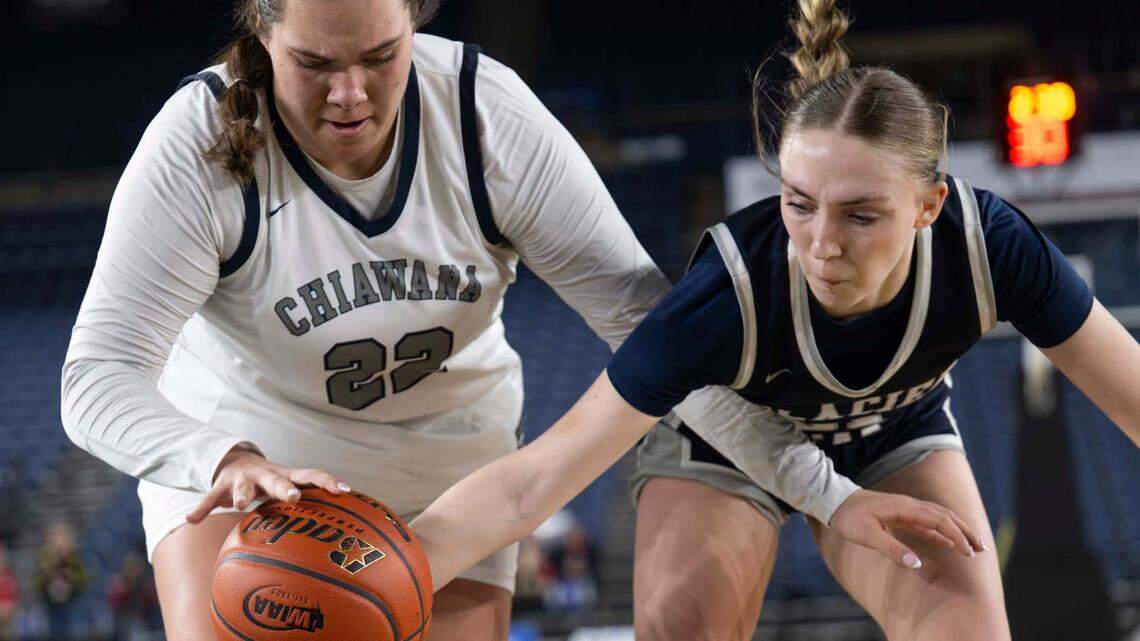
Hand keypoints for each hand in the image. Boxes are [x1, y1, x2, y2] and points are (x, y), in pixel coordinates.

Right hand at [185, 448, 350, 523]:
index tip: (345, 490)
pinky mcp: (220, 485)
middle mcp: (265, 475)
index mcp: (285, 476)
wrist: (235, 459)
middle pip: (278, 481)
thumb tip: (344, 519)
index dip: (328, 481)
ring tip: (238, 506)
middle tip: (294, 498)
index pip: (311, 475)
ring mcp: (242, 479)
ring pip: (242, 488)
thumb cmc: (269, 481)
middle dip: (285, 489)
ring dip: (241, 495)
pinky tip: (192, 520)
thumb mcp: (287, 486)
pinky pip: (209, 499)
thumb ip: (308, 499)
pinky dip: (201, 509)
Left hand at [828, 489, 986, 569]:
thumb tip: (916, 564)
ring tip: (973, 547)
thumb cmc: (850, 518)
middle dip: (965, 532)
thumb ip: (890, 549)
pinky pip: (927, 523)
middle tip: (982, 550)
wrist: (836, 502)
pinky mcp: (901, 515)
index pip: (939, 520)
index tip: (968, 553)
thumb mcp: (866, 536)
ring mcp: (907, 509)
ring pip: (939, 518)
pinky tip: (948, 544)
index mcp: (905, 508)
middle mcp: (910, 505)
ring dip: (957, 531)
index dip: (956, 536)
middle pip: (945, 516)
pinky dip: (941, 533)